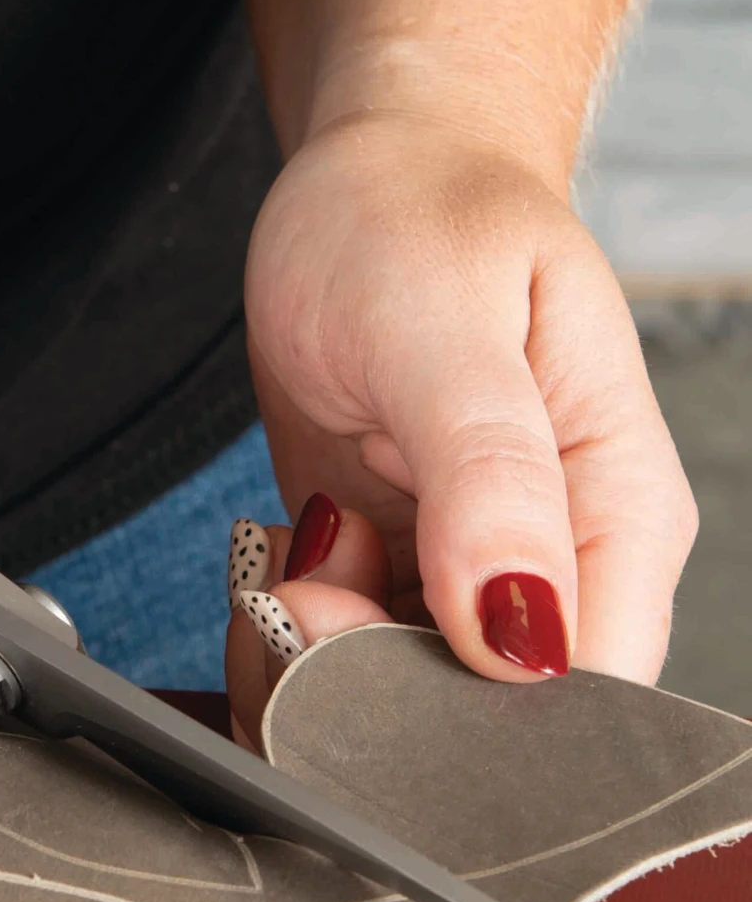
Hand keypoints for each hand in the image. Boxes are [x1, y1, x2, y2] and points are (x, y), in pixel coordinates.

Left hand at [226, 110, 696, 726]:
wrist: (366, 183)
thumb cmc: (420, 216)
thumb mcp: (447, 326)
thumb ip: (492, 477)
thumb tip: (522, 634)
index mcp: (615, 513)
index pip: (583, 693)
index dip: (464, 712)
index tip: (354, 631)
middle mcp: (551, 561)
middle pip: (476, 718)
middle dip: (364, 685)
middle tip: (303, 585)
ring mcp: (465, 571)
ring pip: (394, 699)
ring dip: (313, 655)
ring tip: (297, 547)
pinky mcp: (392, 567)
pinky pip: (337, 653)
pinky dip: (288, 628)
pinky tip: (286, 548)